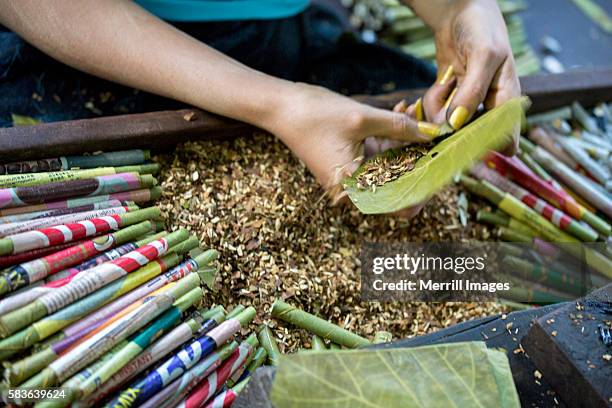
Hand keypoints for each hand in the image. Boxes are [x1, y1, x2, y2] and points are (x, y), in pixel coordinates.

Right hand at [267, 83, 433, 213]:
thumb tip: (432, 133)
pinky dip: (390, 139)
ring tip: (413, 112)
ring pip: (390, 167)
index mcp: (354, 188)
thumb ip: (400, 127)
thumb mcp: (362, 119)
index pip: (399, 206)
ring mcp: (350, 177)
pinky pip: (377, 157)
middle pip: (397, 185)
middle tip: (434, 134)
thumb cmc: (314, 115)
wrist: (282, 107)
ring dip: (405, 143)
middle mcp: (352, 189)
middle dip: (418, 158)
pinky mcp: (348, 163)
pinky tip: (401, 113)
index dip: (423, 191)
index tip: (441, 169)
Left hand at [411, 0, 520, 152]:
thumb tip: (457, 123)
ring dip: (438, 110)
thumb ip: (472, 91)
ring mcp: (466, 104)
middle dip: (452, 130)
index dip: (486, 148)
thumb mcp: (483, 57)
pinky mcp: (447, 99)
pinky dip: (431, 102)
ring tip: (445, 84)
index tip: (463, 145)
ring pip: (447, 125)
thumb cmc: (482, 29)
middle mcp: (488, 107)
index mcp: (507, 100)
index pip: (505, 139)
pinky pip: (434, 112)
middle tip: (443, 113)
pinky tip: (440, 84)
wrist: (460, 12)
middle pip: (470, 137)